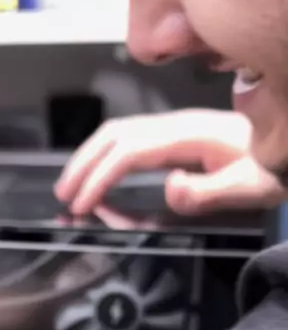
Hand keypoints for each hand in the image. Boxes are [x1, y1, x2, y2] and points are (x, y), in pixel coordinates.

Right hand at [55, 109, 284, 216]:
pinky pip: (130, 139)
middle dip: (83, 164)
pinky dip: (105, 155)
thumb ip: (209, 192)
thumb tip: (169, 188)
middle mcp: (176, 126)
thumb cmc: (272, 166)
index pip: (129, 152)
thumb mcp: (251, 186)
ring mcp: (174, 127)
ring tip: (72, 186)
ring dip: (89, 157)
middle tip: (63, 195)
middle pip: (114, 135)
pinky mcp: (176, 135)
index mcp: (189, 136)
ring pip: (118, 133)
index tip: (82, 204)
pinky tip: (101, 174)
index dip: (100, 177)